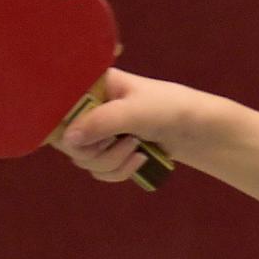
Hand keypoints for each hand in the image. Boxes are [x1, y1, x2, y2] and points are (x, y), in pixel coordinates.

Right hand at [54, 67, 195, 184]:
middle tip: (123, 142)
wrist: (199, 129)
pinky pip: (98, 170)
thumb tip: (69, 139)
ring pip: (84, 159)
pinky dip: (118, 171)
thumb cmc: (171, 108)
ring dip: (111, 163)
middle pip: (68, 141)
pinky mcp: (111, 150)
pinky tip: (140, 159)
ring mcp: (101, 130)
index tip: (87, 138)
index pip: (58, 109)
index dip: (67, 129)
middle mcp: (91, 107)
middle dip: (96, 151)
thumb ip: (101, 122)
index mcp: (93, 87)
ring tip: (137, 149)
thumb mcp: (136, 111)